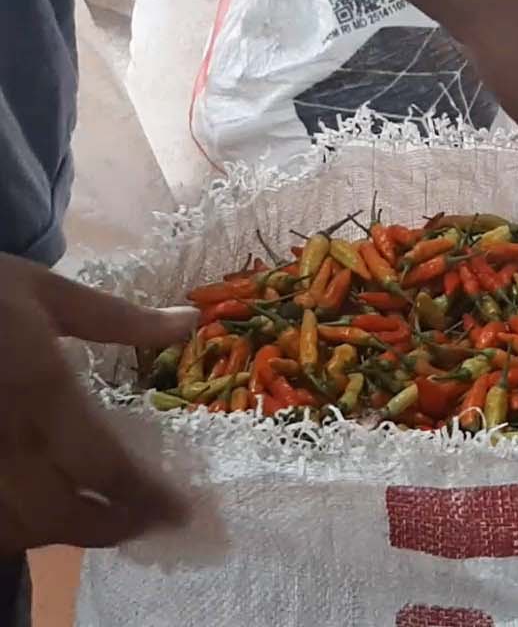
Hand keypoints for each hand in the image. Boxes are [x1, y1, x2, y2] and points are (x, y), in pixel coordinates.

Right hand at [0, 255, 192, 553]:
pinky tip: (39, 516)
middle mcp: (5, 437)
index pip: (103, 467)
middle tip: (149, 523)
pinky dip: (15, 530)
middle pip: (62, 514)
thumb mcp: (44, 291)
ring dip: (65, 534)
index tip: (180, 509)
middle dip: (113, 528)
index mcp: (42, 390)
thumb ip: (119, 318)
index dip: (146, 499)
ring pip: (16, 528)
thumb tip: (189, 321)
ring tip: (105, 522)